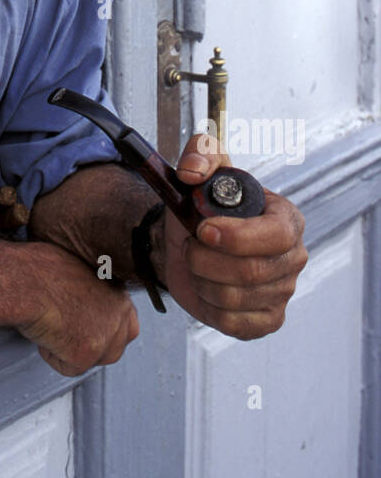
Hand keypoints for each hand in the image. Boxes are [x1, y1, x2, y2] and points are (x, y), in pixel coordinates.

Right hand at [15, 242, 138, 375]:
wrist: (23, 278)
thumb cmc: (37, 265)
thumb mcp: (74, 266)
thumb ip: (90, 287)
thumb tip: (81, 300)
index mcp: (118, 285)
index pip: (126, 318)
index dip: (102, 325)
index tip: (83, 323)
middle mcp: (120, 309)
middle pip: (116, 344)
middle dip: (93, 344)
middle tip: (65, 331)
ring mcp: (107, 332)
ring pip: (96, 359)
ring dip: (73, 351)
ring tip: (51, 327)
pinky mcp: (87, 354)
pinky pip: (69, 367)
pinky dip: (52, 356)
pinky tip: (42, 334)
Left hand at [155, 132, 307, 338]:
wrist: (185, 243)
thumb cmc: (200, 207)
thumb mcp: (200, 171)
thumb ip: (200, 154)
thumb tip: (192, 171)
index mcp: (287, 220)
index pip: (277, 236)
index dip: (238, 237)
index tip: (203, 229)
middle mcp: (292, 257)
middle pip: (253, 272)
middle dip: (207, 260)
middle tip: (190, 246)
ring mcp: (282, 292)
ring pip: (236, 299)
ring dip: (202, 280)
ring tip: (197, 263)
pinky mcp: (267, 320)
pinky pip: (235, 323)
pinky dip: (208, 306)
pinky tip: (206, 287)